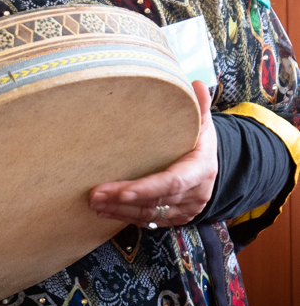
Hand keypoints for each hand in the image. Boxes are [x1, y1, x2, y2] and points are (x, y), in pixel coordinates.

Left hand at [88, 80, 217, 226]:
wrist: (212, 167)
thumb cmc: (201, 141)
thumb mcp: (204, 123)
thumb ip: (200, 105)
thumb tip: (195, 84)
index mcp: (200, 170)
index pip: (173, 183)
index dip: (148, 188)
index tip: (123, 191)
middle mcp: (193, 195)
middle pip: (154, 201)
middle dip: (123, 199)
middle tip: (95, 195)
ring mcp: (183, 210)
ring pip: (148, 215)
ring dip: (119, 210)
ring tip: (93, 203)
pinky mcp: (173, 218)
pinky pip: (148, 222)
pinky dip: (125, 217)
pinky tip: (105, 212)